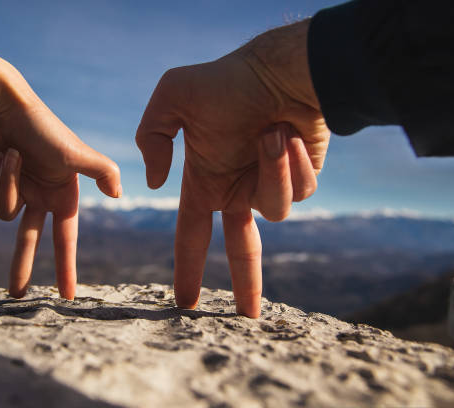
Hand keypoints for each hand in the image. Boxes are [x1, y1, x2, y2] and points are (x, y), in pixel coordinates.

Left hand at [0, 42, 121, 298]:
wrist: (2, 106)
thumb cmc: (43, 129)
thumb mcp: (77, 153)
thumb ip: (105, 172)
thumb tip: (120, 196)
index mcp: (65, 194)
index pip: (66, 239)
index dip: (66, 268)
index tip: (68, 297)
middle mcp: (42, 196)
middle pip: (29, 241)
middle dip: (22, 266)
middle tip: (15, 295)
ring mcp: (18, 191)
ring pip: (4, 214)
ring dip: (7, 185)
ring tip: (11, 155)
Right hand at [136, 20, 329, 316]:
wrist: (281, 68)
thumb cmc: (228, 81)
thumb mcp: (173, 97)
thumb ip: (150, 137)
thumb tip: (157, 184)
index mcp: (205, 181)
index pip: (191, 234)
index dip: (188, 268)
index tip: (185, 303)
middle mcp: (237, 189)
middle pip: (243, 248)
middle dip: (246, 284)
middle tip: (248, 318)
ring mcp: (270, 186)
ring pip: (274, 210)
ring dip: (272, 170)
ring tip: (271, 131)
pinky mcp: (302, 180)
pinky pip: (300, 192)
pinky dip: (294, 161)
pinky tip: (290, 133)